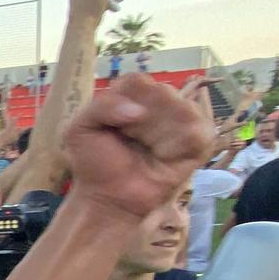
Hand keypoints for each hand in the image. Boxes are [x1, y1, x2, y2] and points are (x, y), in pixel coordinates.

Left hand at [62, 74, 215, 220]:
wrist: (109, 198)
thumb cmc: (94, 162)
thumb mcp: (78, 130)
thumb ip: (101, 107)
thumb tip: (138, 111)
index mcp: (133, 92)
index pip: (137, 81)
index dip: (124, 105)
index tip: (114, 127)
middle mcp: (161, 100)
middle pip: (162, 92)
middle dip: (139, 124)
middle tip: (130, 141)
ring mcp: (183, 119)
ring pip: (182, 109)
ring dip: (157, 135)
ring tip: (147, 149)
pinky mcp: (200, 142)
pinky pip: (197, 132)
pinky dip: (176, 147)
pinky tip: (164, 157)